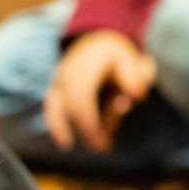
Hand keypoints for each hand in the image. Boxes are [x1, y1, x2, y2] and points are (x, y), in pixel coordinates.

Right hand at [43, 30, 154, 151]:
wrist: (97, 41)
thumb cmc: (119, 57)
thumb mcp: (135, 61)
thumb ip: (137, 77)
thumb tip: (135, 96)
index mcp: (89, 62)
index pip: (82, 94)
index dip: (88, 118)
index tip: (98, 137)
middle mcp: (69, 70)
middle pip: (71, 103)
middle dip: (85, 128)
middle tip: (102, 148)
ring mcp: (59, 78)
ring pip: (57, 106)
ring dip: (68, 129)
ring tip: (87, 147)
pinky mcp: (55, 87)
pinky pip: (51, 107)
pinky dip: (55, 124)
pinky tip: (65, 143)